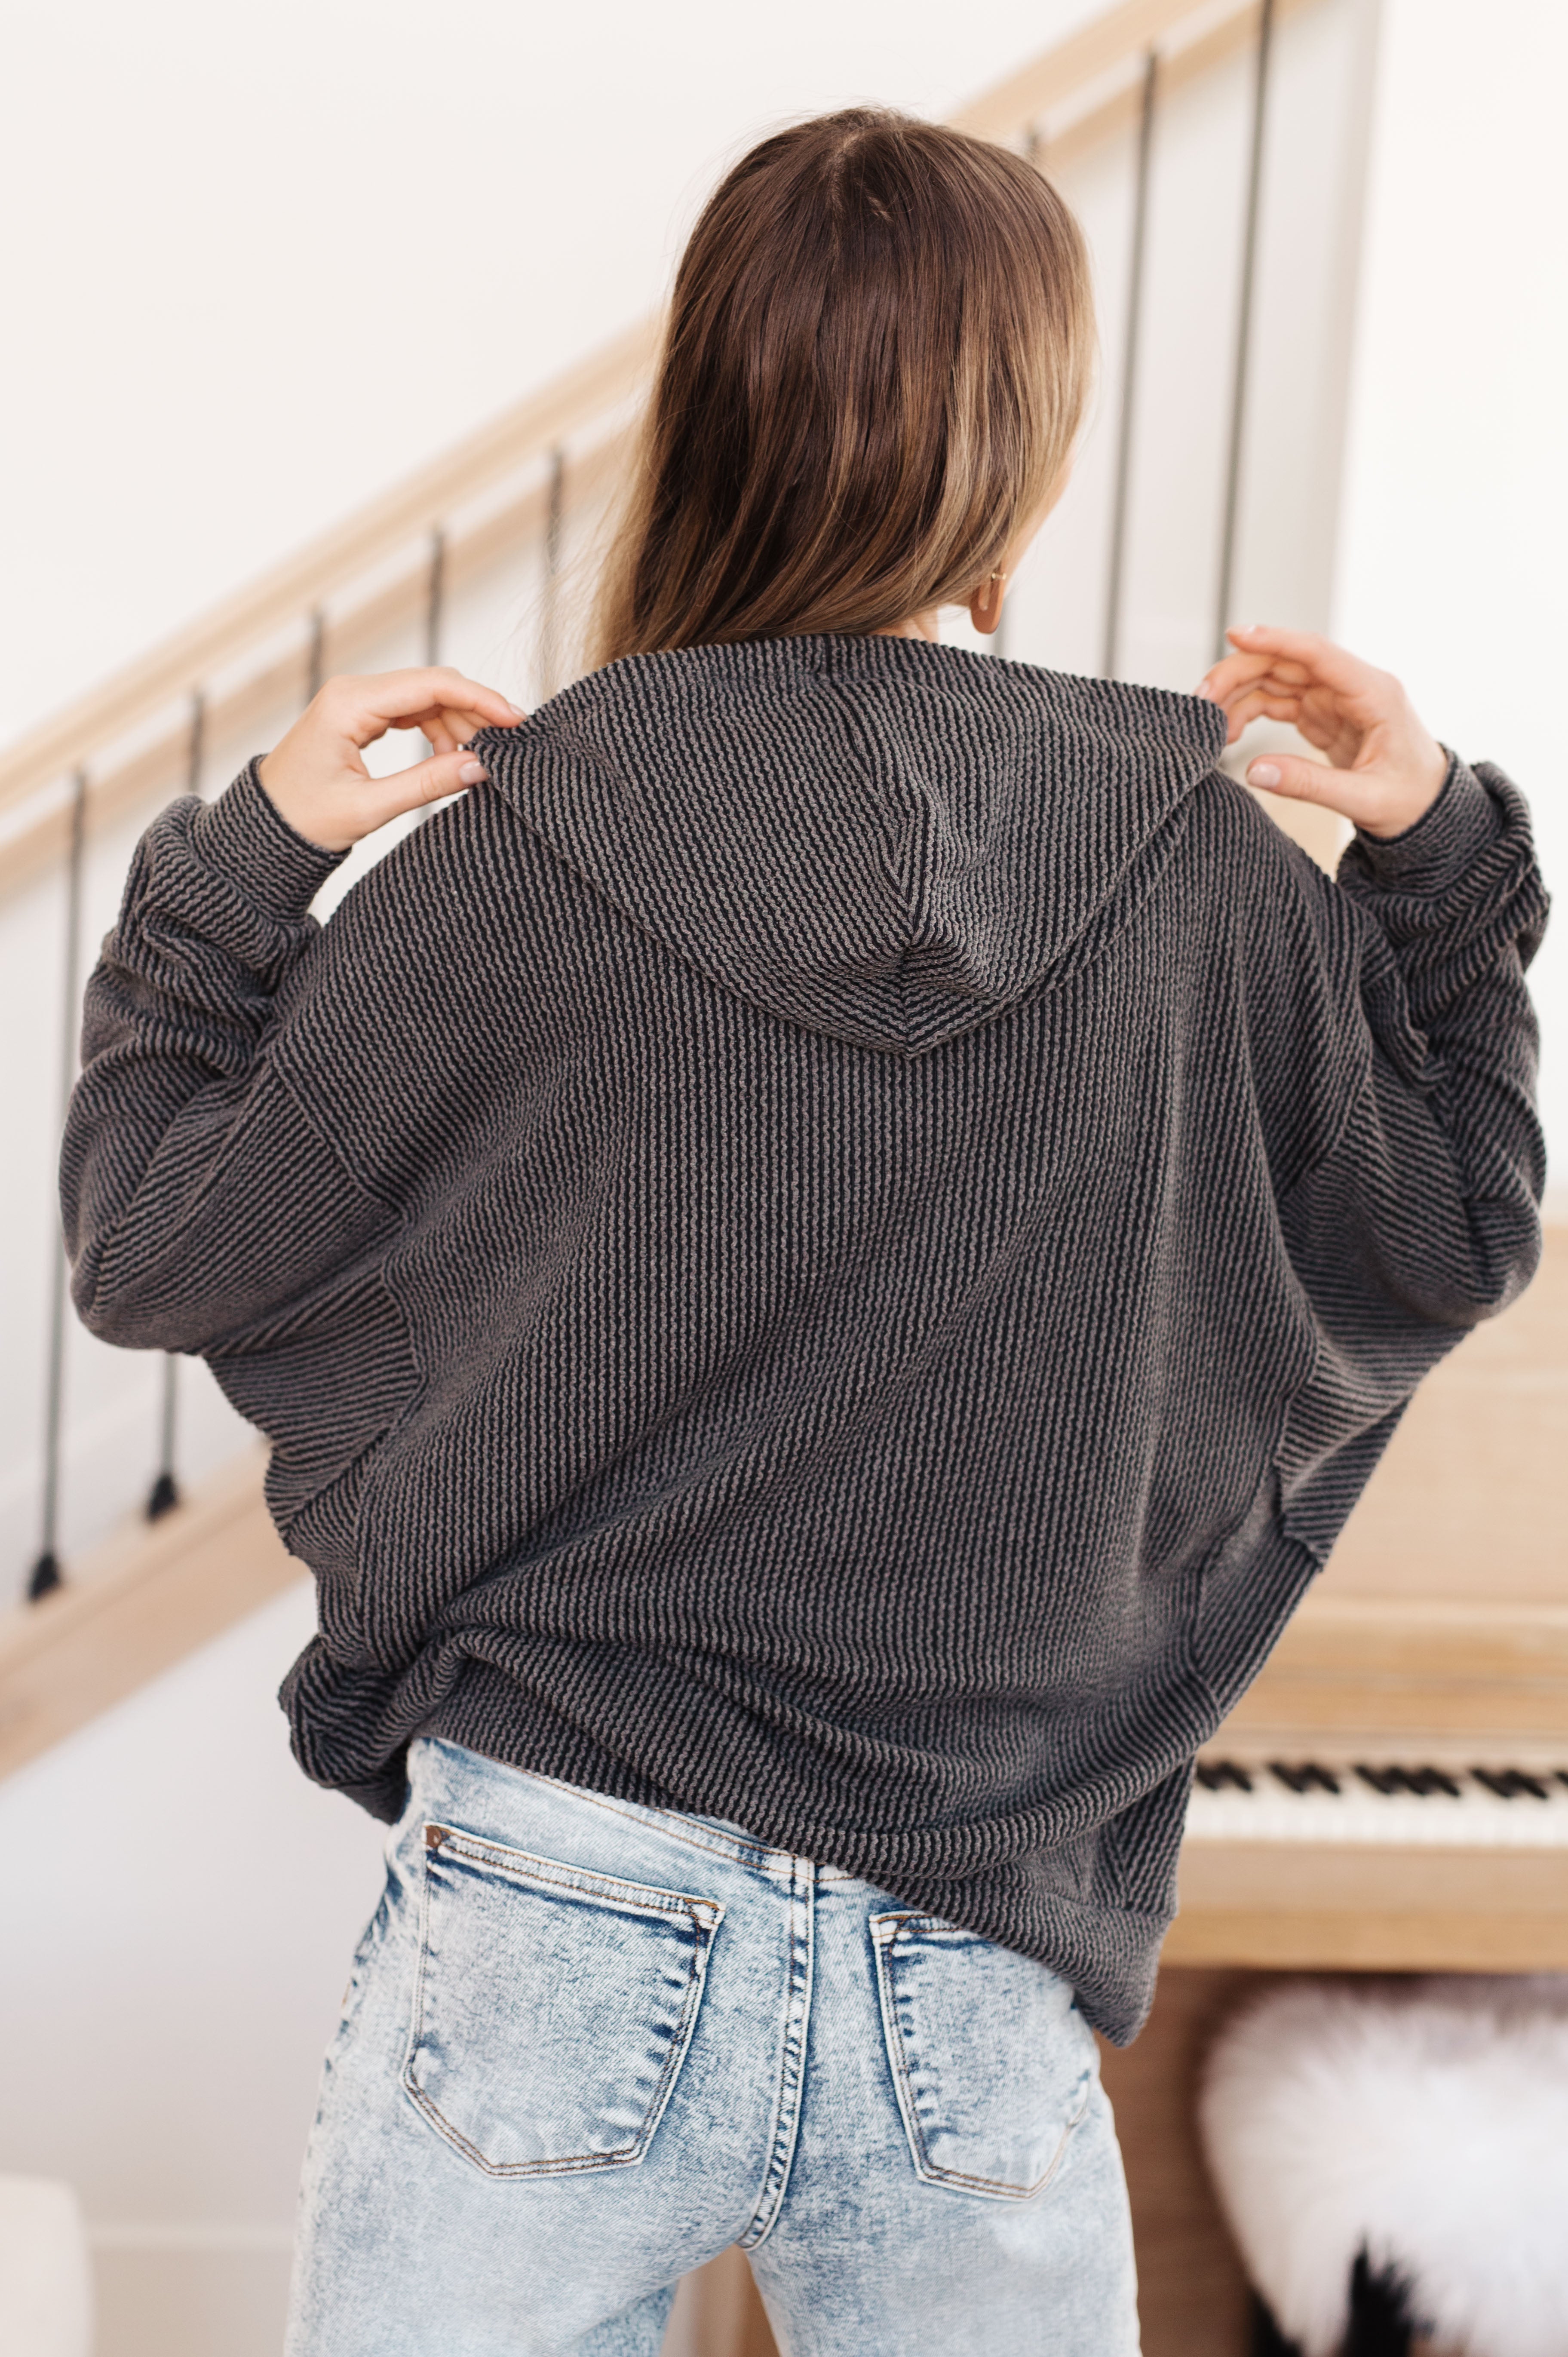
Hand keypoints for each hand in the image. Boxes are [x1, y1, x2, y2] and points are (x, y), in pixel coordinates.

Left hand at [257, 669, 524, 852]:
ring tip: (476, 761)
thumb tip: (481, 766)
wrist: (264, 827)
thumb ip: (427, 785)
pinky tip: (450, 758)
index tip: (514, 720)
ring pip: (427, 698)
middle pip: (434, 686)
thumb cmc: (303, 818)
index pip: (432, 685)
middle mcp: (354, 692)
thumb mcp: (369, 808)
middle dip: (474, 713)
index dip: (480, 700)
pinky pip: (412, 711)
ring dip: (458, 724)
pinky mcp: (361, 716)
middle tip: (505, 747)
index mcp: (350, 704)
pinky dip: (438, 730)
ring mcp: (357, 701)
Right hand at [1196, 626, 1448, 840]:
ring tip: (1211, 723)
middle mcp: (1351, 687)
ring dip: (1238, 693)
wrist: (1426, 809)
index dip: (1276, 640)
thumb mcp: (1364, 799)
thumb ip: (1309, 785)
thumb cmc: (1409, 800)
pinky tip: (1230, 731)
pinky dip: (1249, 711)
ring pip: (1276, 679)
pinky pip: (1277, 702)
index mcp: (1374, 693)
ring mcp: (1334, 699)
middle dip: (1240, 673)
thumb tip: (1255, 771)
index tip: (1236, 634)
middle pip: (1286, 662)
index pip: (1318, 653)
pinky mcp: (1321, 714)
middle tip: (1203, 699)